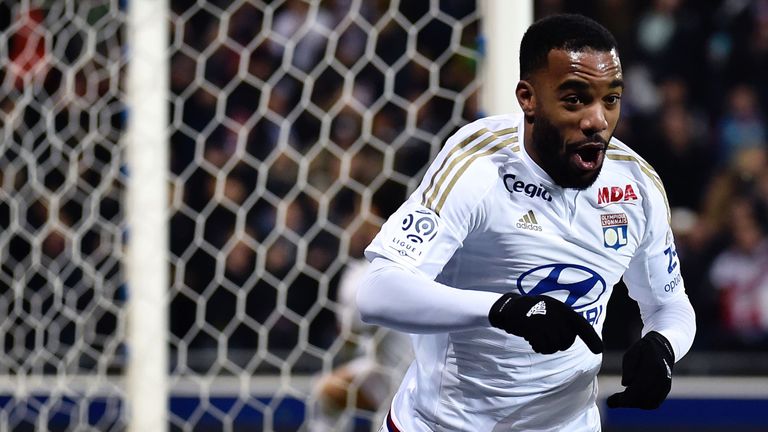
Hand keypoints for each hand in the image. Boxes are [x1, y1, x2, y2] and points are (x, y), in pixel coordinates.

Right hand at [488, 293, 602, 353]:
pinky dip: (538, 347)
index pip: (582, 325)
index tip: (598, 350)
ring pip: (555, 345)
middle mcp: (557, 315)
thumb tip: (570, 338)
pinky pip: (543, 347)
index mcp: (562, 309)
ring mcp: (546, 322)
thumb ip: (562, 320)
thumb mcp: (549, 309)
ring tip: (538, 339)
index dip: (591, 338)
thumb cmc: (530, 310)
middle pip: (567, 341)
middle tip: (546, 339)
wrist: (509, 307)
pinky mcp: (534, 329)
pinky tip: (532, 341)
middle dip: (559, 344)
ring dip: (547, 347)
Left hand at [607, 331, 674, 408]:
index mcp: (654, 367)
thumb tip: (626, 384)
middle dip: (627, 402)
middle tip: (612, 401)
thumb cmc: (643, 350)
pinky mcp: (665, 390)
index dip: (626, 397)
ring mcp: (666, 385)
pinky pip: (654, 403)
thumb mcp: (632, 352)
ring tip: (620, 399)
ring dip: (634, 404)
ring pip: (649, 403)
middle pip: (644, 398)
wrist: (663, 347)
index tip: (612, 400)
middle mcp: (662, 378)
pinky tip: (631, 400)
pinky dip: (642, 404)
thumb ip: (629, 367)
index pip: (639, 387)